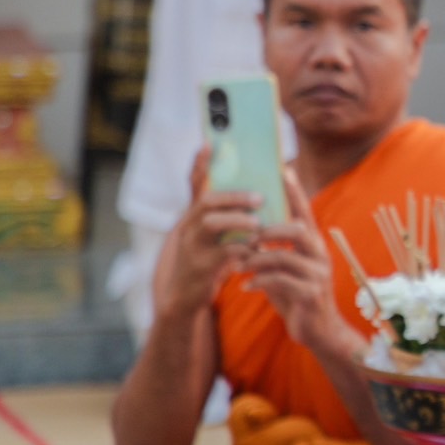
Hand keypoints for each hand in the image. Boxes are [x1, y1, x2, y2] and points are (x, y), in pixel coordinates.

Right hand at [157, 148, 260, 322]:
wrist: (184, 300)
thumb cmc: (204, 263)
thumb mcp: (209, 238)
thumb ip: (224, 217)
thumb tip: (254, 198)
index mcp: (192, 217)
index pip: (195, 185)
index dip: (200, 165)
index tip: (208, 144)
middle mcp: (187, 228)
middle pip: (207, 202)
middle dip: (235, 197)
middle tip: (260, 198)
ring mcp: (191, 247)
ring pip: (212, 224)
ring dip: (239, 221)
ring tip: (259, 224)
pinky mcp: (199, 268)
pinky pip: (224, 253)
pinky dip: (244, 249)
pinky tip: (257, 250)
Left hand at [238, 169, 360, 361]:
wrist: (319, 331)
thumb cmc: (297, 294)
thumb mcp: (287, 268)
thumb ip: (274, 249)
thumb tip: (250, 230)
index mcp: (313, 244)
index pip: (305, 212)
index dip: (294, 192)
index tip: (282, 169)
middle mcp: (319, 255)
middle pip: (298, 230)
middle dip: (269, 230)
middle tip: (246, 236)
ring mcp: (318, 275)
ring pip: (285, 257)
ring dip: (257, 259)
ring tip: (238, 264)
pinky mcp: (311, 295)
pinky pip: (281, 282)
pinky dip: (258, 282)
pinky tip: (244, 287)